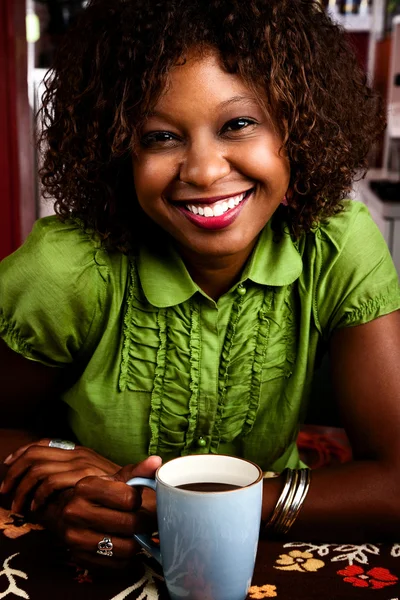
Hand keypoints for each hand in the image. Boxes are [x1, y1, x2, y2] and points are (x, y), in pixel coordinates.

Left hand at [0, 439, 119, 512]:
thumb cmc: (116, 493)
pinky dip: (39, 496)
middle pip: (34, 454)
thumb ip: (70, 476)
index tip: (8, 466)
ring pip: (38, 469)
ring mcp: (81, 463)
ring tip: (18, 505)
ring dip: (22, 489)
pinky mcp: (83, 477)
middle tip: (6, 491)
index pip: (42, 444)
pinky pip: (51, 482)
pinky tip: (37, 509)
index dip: (20, 454)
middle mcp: (78, 453)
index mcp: (78, 451)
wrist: (142, 496)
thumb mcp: (92, 480)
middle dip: (14, 473)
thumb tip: (43, 481)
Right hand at [43, 456, 161, 568]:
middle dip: (142, 523)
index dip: (137, 501)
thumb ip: (137, 471)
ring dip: (136, 542)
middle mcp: (75, 511)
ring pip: (125, 548)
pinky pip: (116, 565)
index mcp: (86, 486)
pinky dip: (126, 558)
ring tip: (135, 534)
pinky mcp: (79, 558)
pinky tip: (124, 545)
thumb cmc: (98, 495)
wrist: (65, 513)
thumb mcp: (115, 480)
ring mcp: (75, 537)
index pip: (129, 498)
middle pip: (129, 524)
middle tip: (145, 521)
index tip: (134, 501)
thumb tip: (157, 461)